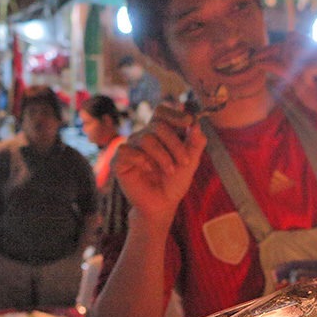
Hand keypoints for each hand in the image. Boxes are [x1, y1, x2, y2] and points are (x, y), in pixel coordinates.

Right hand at [112, 104, 207, 227]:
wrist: (162, 205)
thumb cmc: (174, 182)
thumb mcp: (190, 162)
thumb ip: (195, 143)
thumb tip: (197, 123)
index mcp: (159, 133)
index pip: (161, 112)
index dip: (174, 113)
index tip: (189, 122)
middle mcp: (143, 137)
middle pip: (157, 126)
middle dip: (175, 144)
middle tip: (186, 162)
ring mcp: (130, 148)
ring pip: (145, 138)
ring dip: (162, 155)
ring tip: (170, 171)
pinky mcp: (119, 161)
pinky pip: (127, 151)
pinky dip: (141, 160)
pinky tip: (149, 170)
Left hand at [254, 36, 316, 133]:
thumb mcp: (295, 82)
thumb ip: (282, 69)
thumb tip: (262, 61)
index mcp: (312, 48)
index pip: (287, 41)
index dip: (270, 48)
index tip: (255, 57)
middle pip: (289, 42)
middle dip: (284, 59)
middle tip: (292, 77)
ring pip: (295, 53)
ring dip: (296, 71)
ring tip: (308, 82)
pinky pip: (305, 69)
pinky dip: (306, 81)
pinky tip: (316, 85)